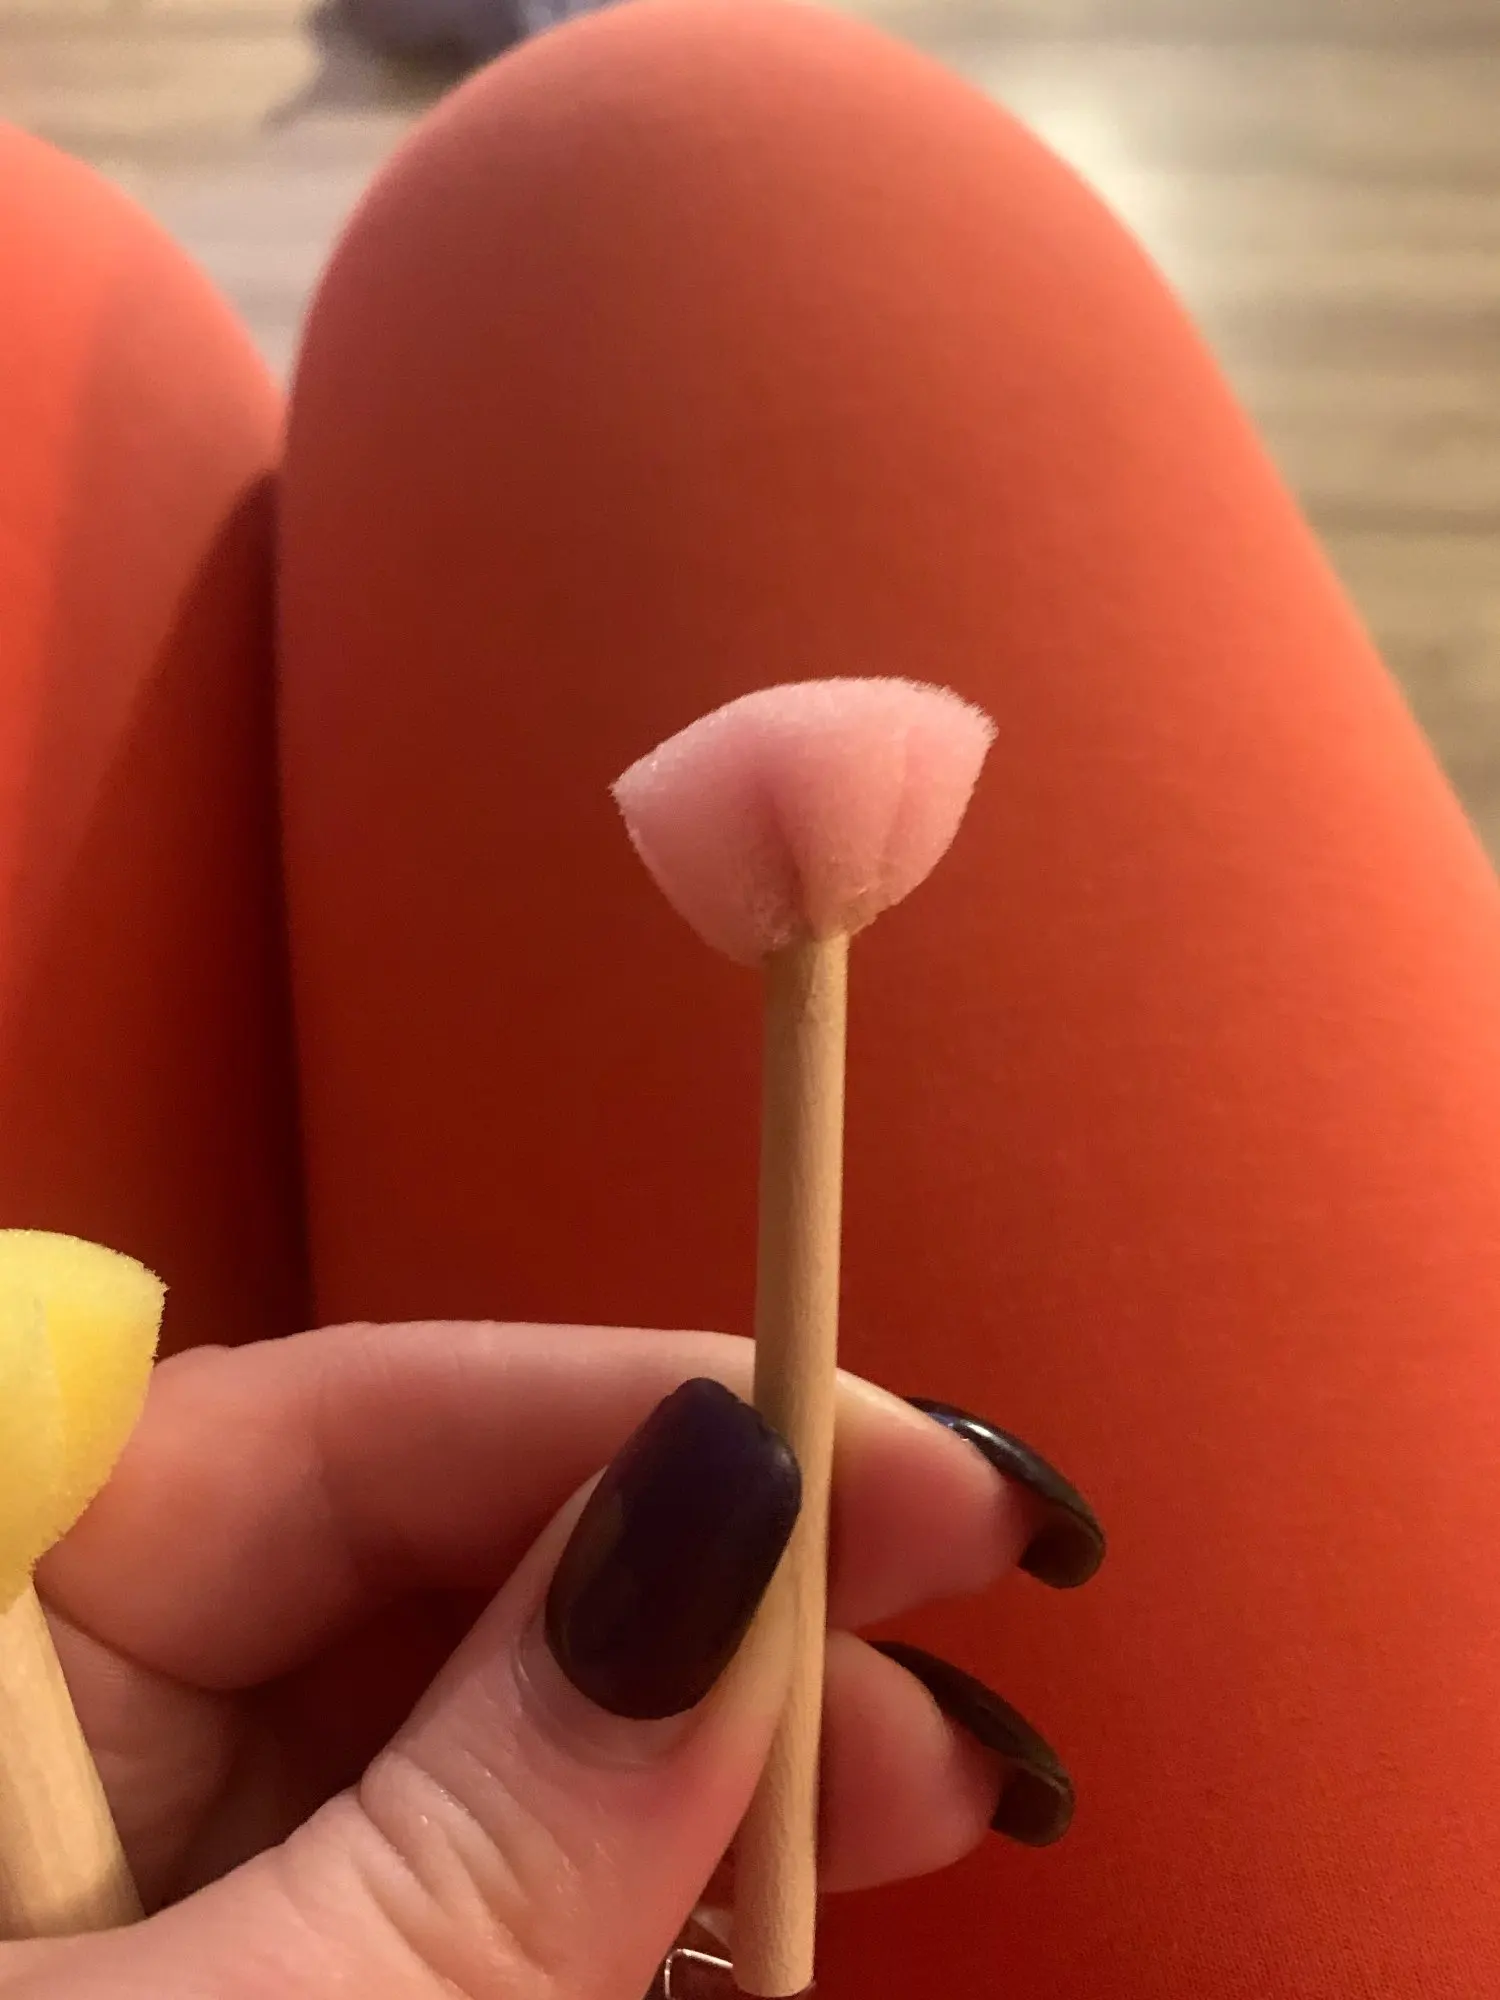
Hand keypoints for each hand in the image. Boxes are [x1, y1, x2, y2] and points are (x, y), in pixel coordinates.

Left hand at [7, 1322, 1048, 1996]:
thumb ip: (501, 1820)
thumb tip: (743, 1506)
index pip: (328, 1435)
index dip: (627, 1411)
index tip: (903, 1463)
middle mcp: (50, 1714)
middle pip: (420, 1576)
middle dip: (703, 1602)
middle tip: (956, 1642)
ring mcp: (140, 1862)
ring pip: (459, 1737)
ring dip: (694, 1767)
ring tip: (931, 1792)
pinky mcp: (234, 1963)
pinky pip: (441, 1882)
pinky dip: (610, 1899)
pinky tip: (769, 1912)